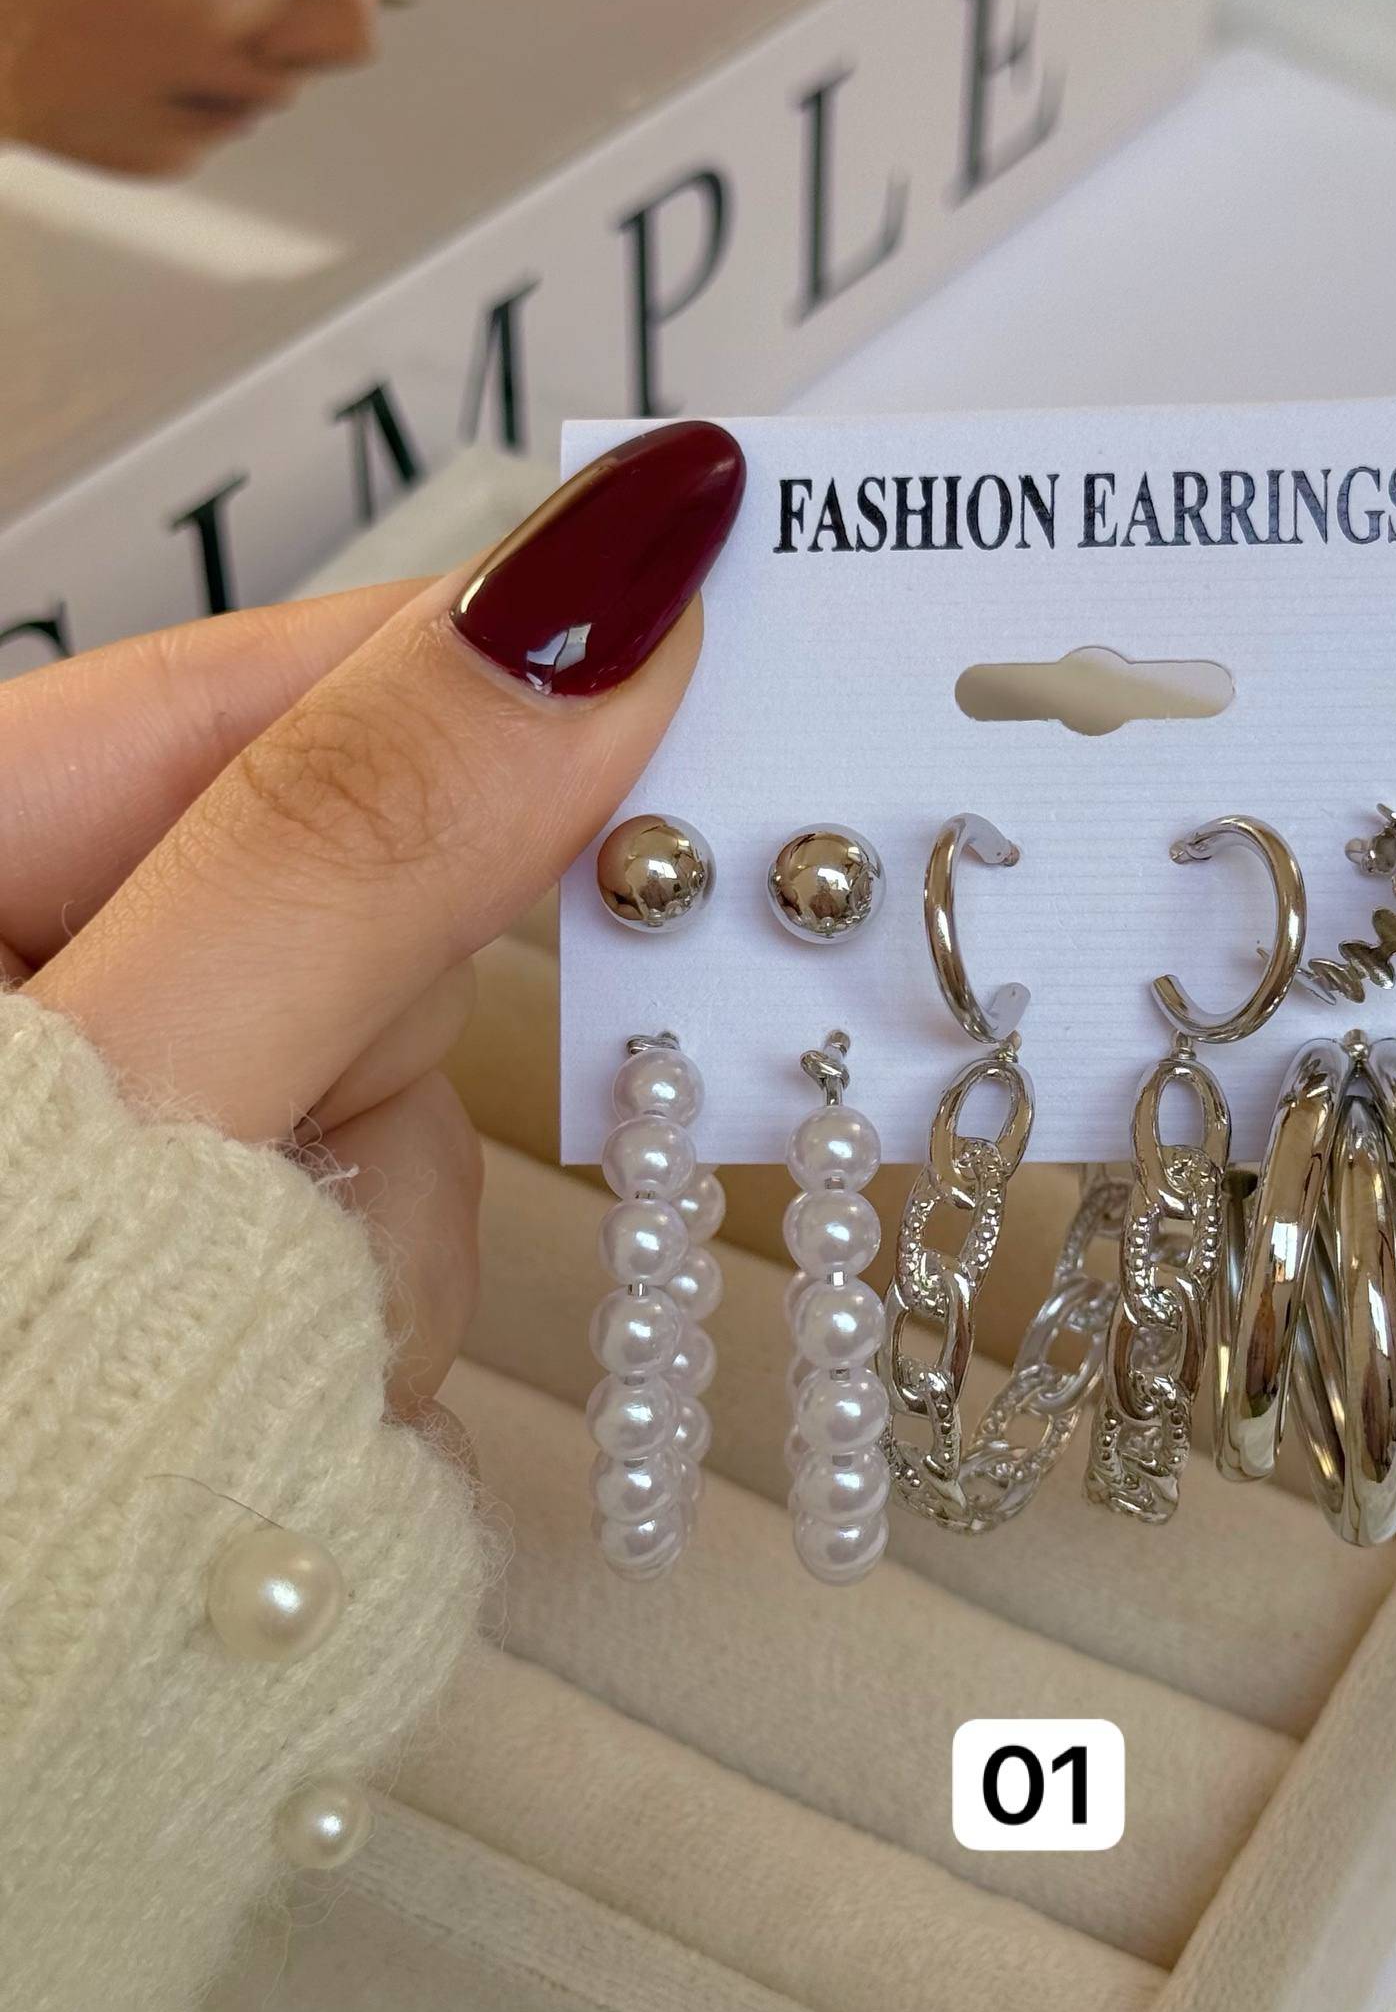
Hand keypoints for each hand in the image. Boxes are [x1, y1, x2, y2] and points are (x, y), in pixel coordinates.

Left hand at [1, 422, 743, 1450]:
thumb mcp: (122, 1113)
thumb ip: (351, 846)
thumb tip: (611, 589)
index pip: (275, 678)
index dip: (496, 670)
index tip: (712, 644)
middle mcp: (24, 966)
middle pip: (337, 907)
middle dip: (373, 1072)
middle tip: (301, 1208)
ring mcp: (77, 1116)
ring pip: (352, 1094)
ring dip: (353, 1245)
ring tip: (246, 1386)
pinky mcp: (129, 1248)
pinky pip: (320, 1221)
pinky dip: (324, 1322)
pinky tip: (245, 1423)